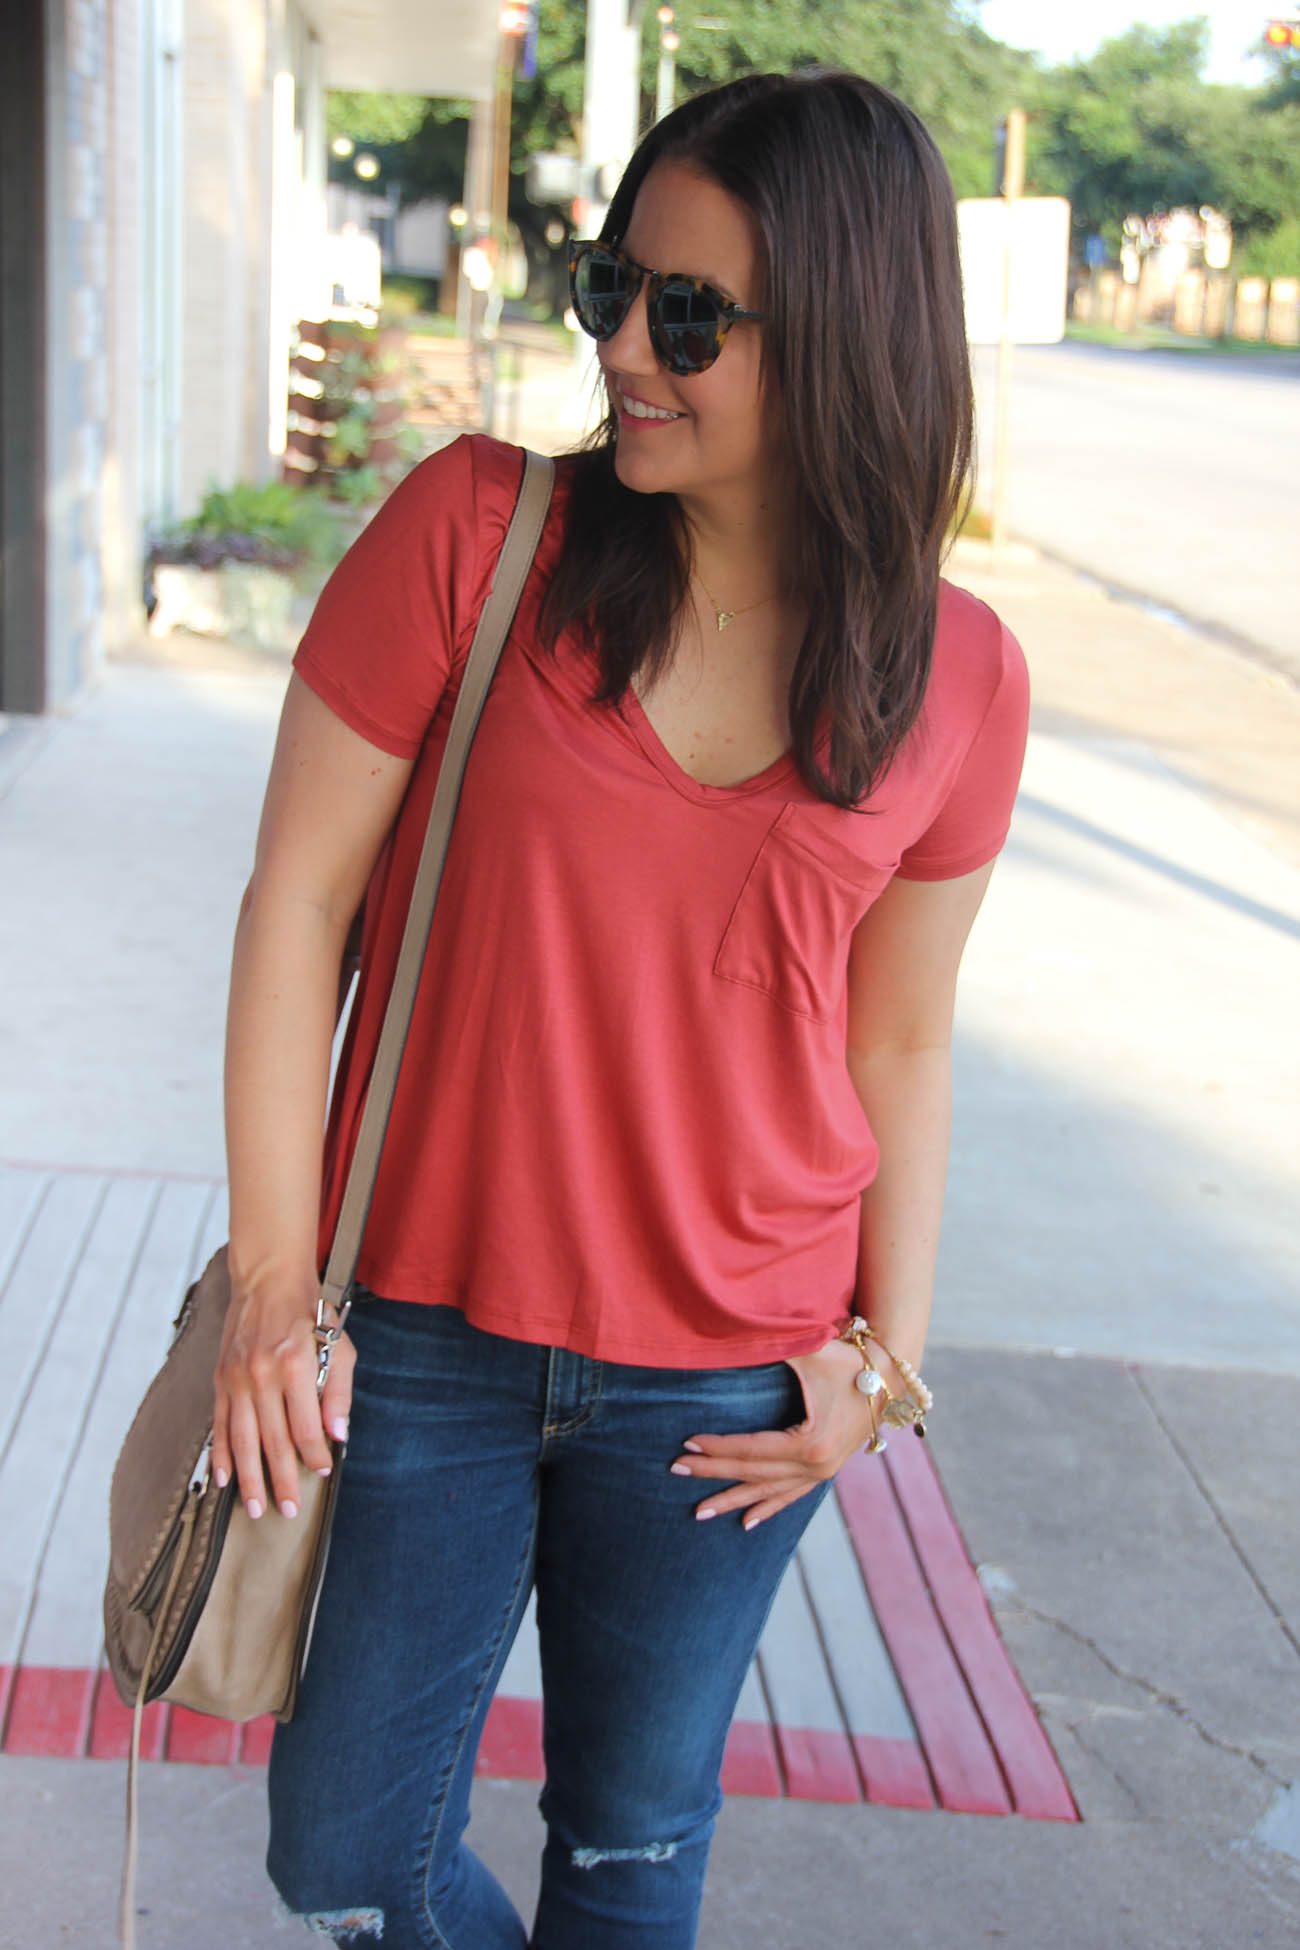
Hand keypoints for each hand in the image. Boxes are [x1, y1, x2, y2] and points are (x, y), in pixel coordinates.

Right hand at [212, 1274, 354, 1521]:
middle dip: (281, 1480)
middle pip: (273, 1440)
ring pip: (243, 1440)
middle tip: (287, 1511)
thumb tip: (339, 1436)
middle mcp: (263, 1374)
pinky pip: (220, 1425)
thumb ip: (339, 1393)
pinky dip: (221, 1455)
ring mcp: (237, 1378)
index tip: (321, 1472)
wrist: (268, 1281)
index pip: (306, 1426)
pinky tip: (224, 1479)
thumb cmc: (310, 1314)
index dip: (314, 1454)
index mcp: (296, 1365)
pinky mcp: (220, 1379)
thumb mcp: (339, 1346)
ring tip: (255, 1508)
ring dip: (249, 1478)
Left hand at [670, 1337, 880, 1530]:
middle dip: (713, 1474)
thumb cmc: (853, 1360)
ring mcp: (823, 1473)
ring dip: (733, 1500)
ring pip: (769, 1492)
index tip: (686, 1446)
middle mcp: (816, 1466)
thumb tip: (737, 1334)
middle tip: (676, 1472)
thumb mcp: (814, 1351)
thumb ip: (776, 1346)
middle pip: (754, 1474)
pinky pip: (790, 1496)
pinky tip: (747, 1522)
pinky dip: (767, 1507)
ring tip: (700, 1512)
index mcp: (810, 1443)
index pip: (751, 1449)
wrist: (893, 1378)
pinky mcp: (827, 1472)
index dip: (717, 1448)